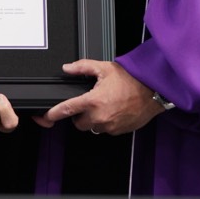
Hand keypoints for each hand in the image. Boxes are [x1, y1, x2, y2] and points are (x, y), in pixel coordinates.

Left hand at [32, 59, 161, 135]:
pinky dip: (106, 122)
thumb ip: (83, 67)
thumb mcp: (104, 68)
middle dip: (80, 115)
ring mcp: (109, 126)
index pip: (67, 109)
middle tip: (90, 103)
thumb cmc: (131, 79)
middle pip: (78, 123)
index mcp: (93, 100)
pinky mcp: (118, 131)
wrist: (152, 91)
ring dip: (94, 119)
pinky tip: (114, 111)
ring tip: (105, 105)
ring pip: (92, 127)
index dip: (54, 113)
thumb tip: (67, 68)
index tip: (47, 116)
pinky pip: (106, 130)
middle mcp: (99, 116)